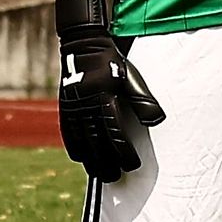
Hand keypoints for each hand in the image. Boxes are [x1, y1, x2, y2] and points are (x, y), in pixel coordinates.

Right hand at [55, 0, 164, 181]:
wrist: (83, 43)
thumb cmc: (112, 60)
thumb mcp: (131, 75)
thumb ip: (142, 99)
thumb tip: (157, 121)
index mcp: (104, 97)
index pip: (115, 132)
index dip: (124, 151)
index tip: (133, 165)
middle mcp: (85, 105)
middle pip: (97, 142)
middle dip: (107, 162)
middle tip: (116, 178)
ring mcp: (72, 106)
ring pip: (82, 141)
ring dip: (91, 160)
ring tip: (101, 175)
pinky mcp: (65, 106)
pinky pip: (68, 132)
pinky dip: (75, 147)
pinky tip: (80, 158)